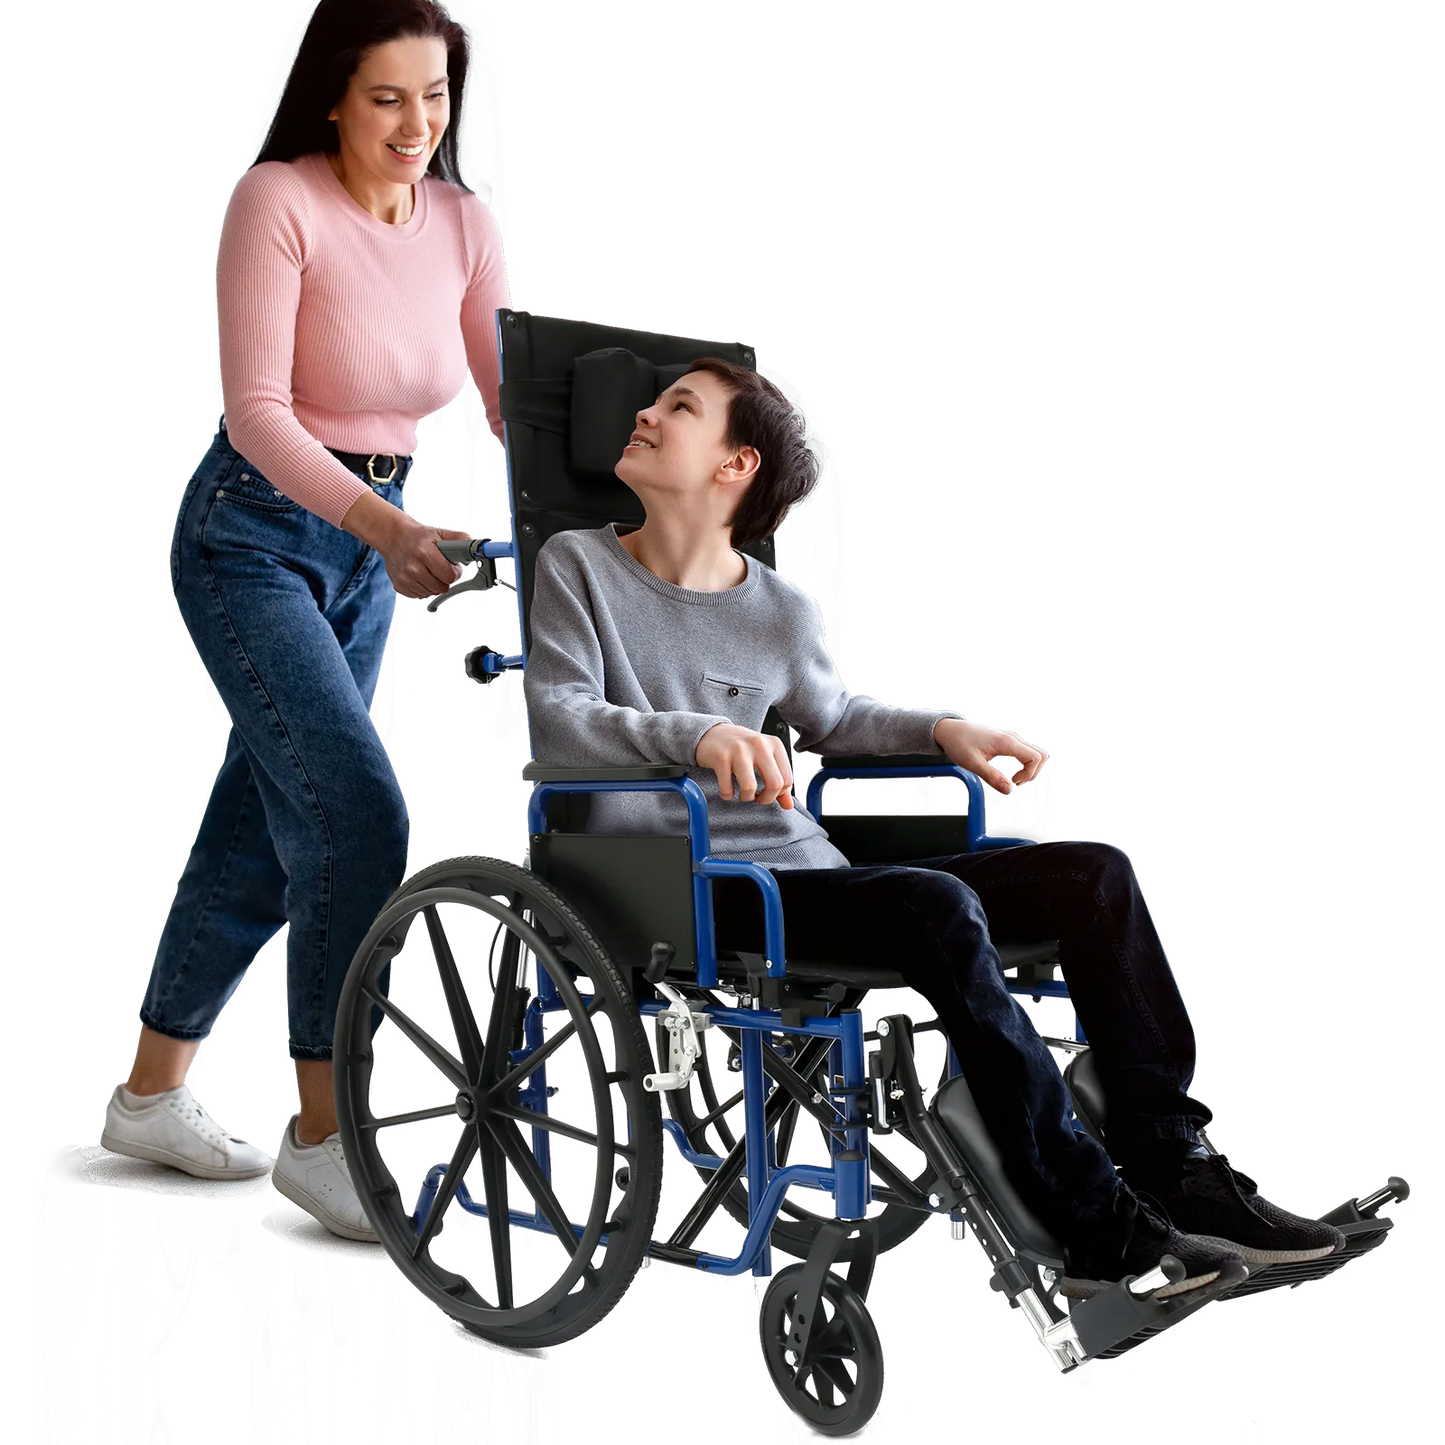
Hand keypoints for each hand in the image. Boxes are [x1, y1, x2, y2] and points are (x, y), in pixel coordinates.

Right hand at [382, 520, 470, 600]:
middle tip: (440, 569)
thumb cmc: (418, 537)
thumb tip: (476, 546)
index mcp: (424, 552)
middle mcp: (413, 566)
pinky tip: (420, 576)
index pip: (449, 576)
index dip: (454, 572)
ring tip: (429, 570)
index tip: (451, 568)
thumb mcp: (440, 533)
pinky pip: (420, 595)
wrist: (394, 538)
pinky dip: (423, 588)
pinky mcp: (400, 586)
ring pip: (432, 593)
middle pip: (441, 587)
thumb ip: (460, 539)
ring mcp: (405, 578)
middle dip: (445, 579)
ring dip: (434, 584)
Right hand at [695, 724, 795, 808]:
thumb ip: (778, 781)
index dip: (779, 794)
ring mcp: (739, 750)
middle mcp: (759, 744)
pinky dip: (727, 795)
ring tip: (743, 793)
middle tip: (758, 798)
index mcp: (774, 744)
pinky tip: (728, 789)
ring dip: (746, 797)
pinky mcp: (721, 757)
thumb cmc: (741, 747)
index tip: (770, 794)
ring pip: (750, 787)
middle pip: (774, 784)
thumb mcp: (764, 758)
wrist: (713, 733)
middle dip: (766, 799)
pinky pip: (727, 788)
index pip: (787, 779)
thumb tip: (788, 805)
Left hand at [933, 717, 1047, 797]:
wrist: (949, 730)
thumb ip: (992, 778)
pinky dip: (1019, 763)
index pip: (1035, 758)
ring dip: (1026, 768)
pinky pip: (1022, 753)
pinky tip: (1004, 770)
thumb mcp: (973, 764)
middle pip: (1040, 755)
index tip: (1012, 782)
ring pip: (1032, 754)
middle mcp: (1011, 739)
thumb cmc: (958, 742)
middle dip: (1031, 772)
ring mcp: (1009, 739)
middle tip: (1013, 781)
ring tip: (1009, 776)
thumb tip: (1007, 791)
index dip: (1028, 774)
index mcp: (1007, 742)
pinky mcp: (1005, 742)